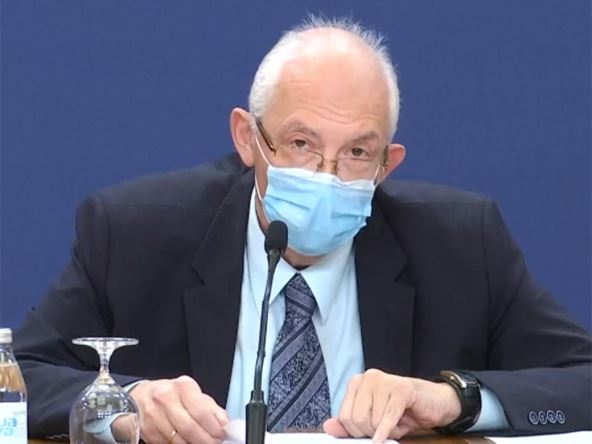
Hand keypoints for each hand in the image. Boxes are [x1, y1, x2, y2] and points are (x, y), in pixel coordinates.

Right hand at [129, 376, 228, 443]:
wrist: (140, 396)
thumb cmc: (171, 394)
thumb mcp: (193, 394)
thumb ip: (211, 408)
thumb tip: (225, 424)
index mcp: (183, 386)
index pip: (202, 412)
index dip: (214, 428)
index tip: (222, 435)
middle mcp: (167, 398)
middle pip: (190, 428)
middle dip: (206, 440)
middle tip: (214, 443)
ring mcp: (154, 415)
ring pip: (179, 440)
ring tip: (202, 442)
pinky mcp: (148, 430)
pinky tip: (188, 442)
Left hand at [323, 369, 460, 441]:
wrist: (434, 403)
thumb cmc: (402, 411)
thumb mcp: (372, 420)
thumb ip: (349, 423)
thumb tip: (327, 427)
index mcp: (356, 383)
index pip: (344, 417)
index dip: (357, 433)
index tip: (370, 433)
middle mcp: (367, 378)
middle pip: (357, 420)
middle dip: (371, 433)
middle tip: (385, 430)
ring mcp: (384, 381)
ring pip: (372, 421)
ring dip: (386, 432)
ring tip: (397, 423)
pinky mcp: (401, 389)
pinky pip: (388, 417)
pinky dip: (386, 432)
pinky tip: (385, 438)